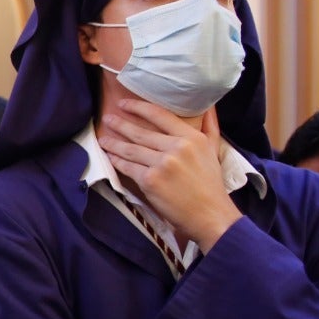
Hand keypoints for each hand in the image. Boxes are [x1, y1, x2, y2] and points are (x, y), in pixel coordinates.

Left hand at [98, 101, 241, 251]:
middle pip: (141, 132)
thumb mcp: (214, 149)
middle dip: (120, 124)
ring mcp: (162, 164)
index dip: (138, 107)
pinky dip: (117, 161)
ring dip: (114, 143)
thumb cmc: (211, 183)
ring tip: (104, 138)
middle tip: (107, 118)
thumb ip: (210, 126)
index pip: (160, 115)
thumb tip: (208, 105)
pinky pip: (128, 167)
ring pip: (131, 149)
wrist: (210, 214)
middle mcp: (177, 148)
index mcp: (192, 138)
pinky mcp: (150, 180)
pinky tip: (110, 156)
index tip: (124, 104)